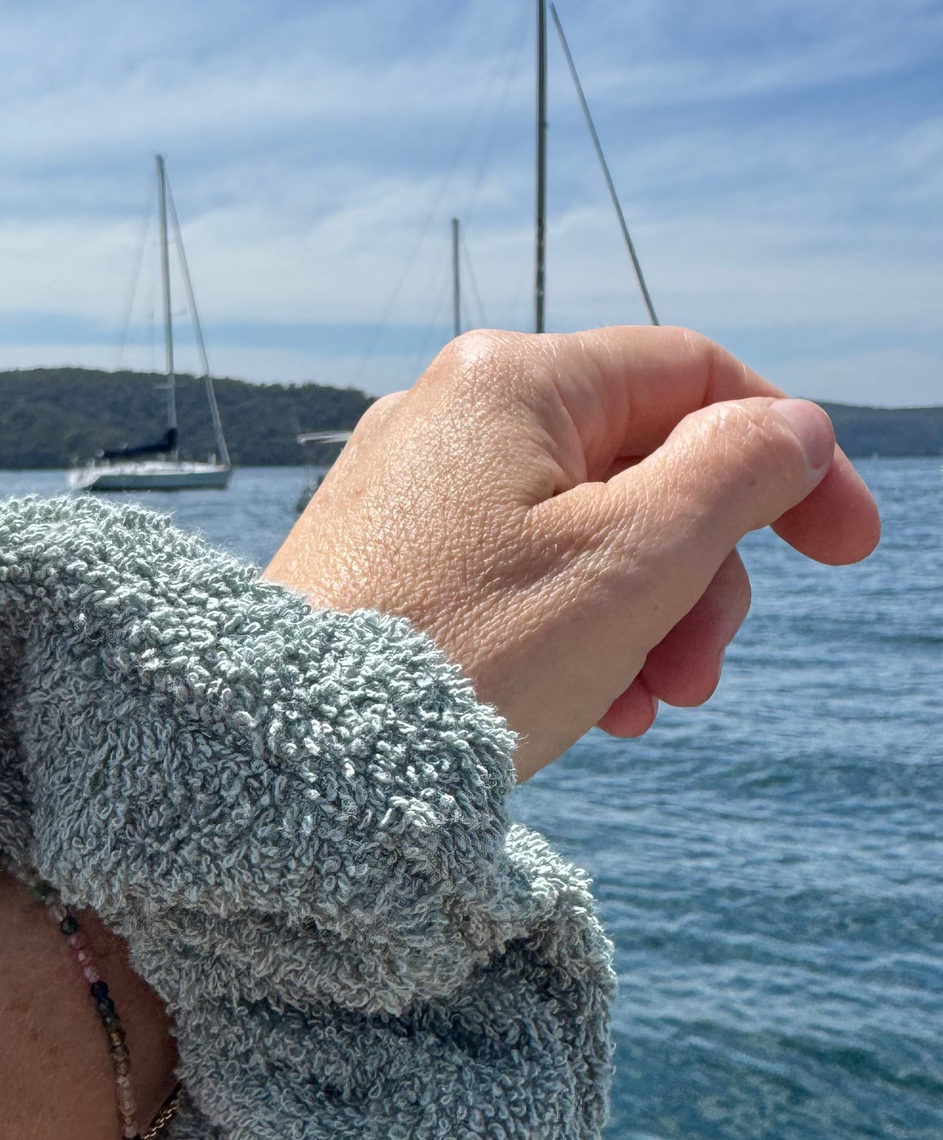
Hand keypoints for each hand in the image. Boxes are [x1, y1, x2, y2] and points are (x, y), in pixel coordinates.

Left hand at [266, 325, 880, 777]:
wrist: (292, 764)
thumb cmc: (463, 655)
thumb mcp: (633, 559)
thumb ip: (733, 475)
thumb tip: (789, 427)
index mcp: (513, 379)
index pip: (695, 374)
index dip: (789, 454)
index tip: (847, 551)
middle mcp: (451, 413)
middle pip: (641, 464)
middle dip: (702, 573)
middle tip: (701, 679)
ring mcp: (411, 490)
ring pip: (585, 533)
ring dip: (646, 619)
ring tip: (644, 709)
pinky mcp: (386, 563)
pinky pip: (518, 578)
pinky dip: (575, 636)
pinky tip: (590, 712)